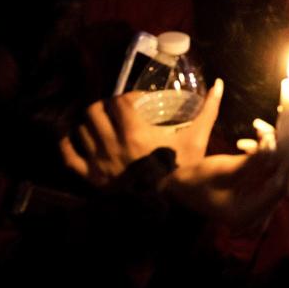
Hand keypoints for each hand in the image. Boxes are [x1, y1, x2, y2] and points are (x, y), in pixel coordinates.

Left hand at [59, 79, 224, 187]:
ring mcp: (97, 161)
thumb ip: (208, 111)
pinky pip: (69, 155)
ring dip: (89, 123)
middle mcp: (111, 143)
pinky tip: (77, 139)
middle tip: (116, 110)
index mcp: (135, 132)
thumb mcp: (197, 138)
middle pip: (94, 111)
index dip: (126, 96)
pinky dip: (69, 144)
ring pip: (81, 130)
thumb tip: (219, 85)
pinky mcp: (89, 176)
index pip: (119, 101)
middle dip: (104, 106)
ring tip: (101, 124)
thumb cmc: (182, 169)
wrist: (166, 203)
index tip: (137, 100)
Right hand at [166, 117, 288, 229]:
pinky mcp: (257, 192)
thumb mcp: (220, 169)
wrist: (176, 189)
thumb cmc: (193, 181)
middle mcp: (259, 211)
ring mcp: (259, 202)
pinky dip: (266, 153)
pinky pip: (270, 170)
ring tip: (263, 126)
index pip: (281, 184)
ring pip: (280, 171)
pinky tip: (250, 140)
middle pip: (286, 177)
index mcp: (249, 212)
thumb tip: (274, 143)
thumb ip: (251, 161)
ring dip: (278, 148)